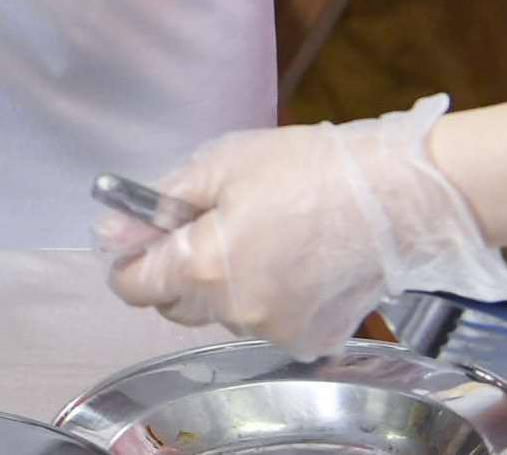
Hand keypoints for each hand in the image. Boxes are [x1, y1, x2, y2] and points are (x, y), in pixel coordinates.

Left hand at [99, 97, 506, 357]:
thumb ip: (158, 205)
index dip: (127, 259)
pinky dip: (266, 298)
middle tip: (206, 224)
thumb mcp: (217, 166)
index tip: (134, 238)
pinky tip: (290, 261)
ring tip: (261, 235)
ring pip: (222, 314)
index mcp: (205, 266)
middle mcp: (238, 311)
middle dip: (177, 267)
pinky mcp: (312, 340)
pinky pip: (265, 323)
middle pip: (175, 303)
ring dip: (224, 283)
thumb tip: (112, 231)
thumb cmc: (309, 170)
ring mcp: (277, 331)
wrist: (394, 196)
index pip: (134, 286)